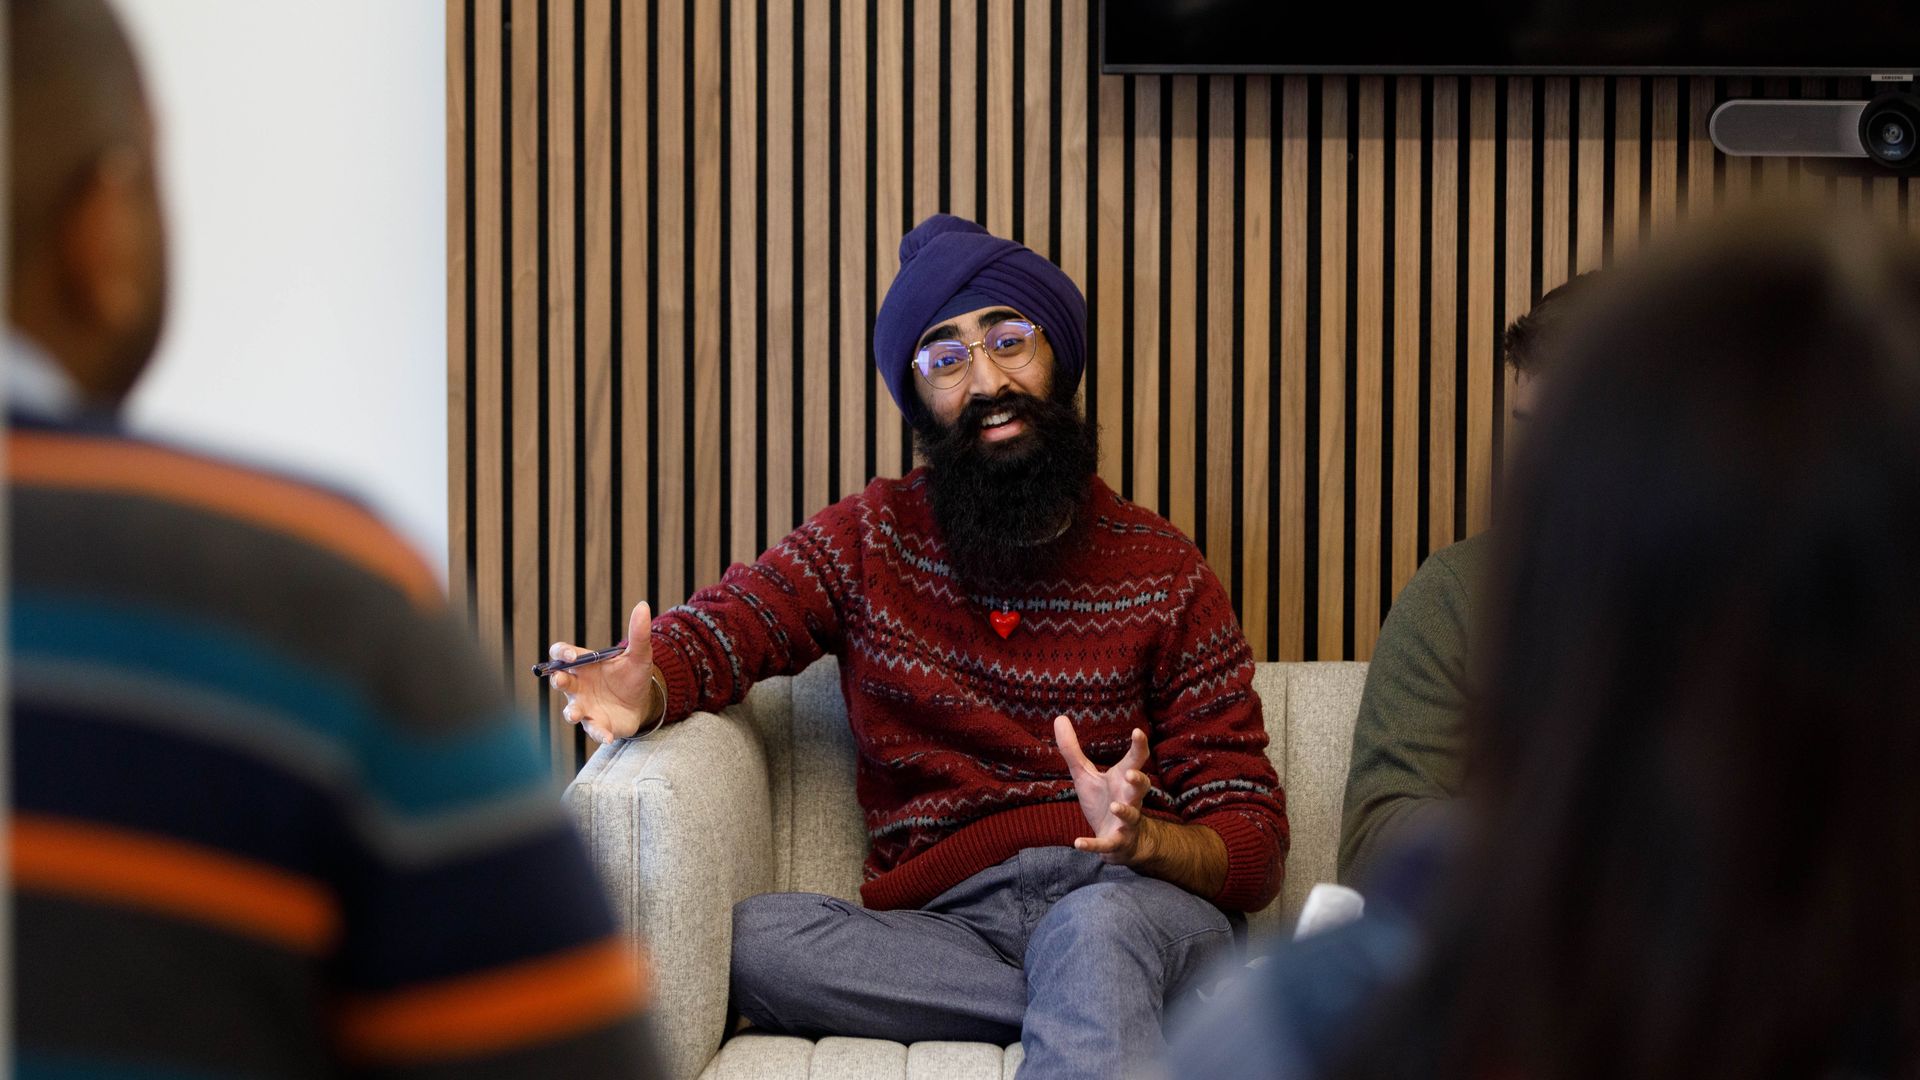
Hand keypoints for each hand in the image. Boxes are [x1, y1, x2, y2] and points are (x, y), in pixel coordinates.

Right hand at [548, 601, 659, 744]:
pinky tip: (606, 737)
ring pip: (571, 710)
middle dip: (558, 681)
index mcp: (584, 664)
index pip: (562, 655)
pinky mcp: (597, 724)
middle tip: (560, 680)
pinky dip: (598, 734)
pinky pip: (593, 730)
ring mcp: (585, 706)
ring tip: (574, 714)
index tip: (571, 656)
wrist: (644, 701)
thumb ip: (638, 633)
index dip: (561, 654)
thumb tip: (643, 606)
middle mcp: (578, 686)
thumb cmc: (633, 675)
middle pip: (561, 681)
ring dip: (571, 712)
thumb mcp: (640, 655)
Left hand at [1053, 716, 1153, 865]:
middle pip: (1141, 787)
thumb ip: (1073, 750)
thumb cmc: (1103, 801)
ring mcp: (1125, 822)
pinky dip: (1093, 845)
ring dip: (1125, 811)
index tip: (1138, 732)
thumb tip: (1059, 717)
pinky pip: (1107, 844)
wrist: (1118, 841)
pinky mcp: (1115, 841)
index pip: (1136, 760)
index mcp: (1123, 779)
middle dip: (1138, 780)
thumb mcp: (1085, 775)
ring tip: (1116, 805)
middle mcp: (1129, 798)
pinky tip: (1077, 843)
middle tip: (1130, 773)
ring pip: (1131, 815)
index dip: (1139, 746)